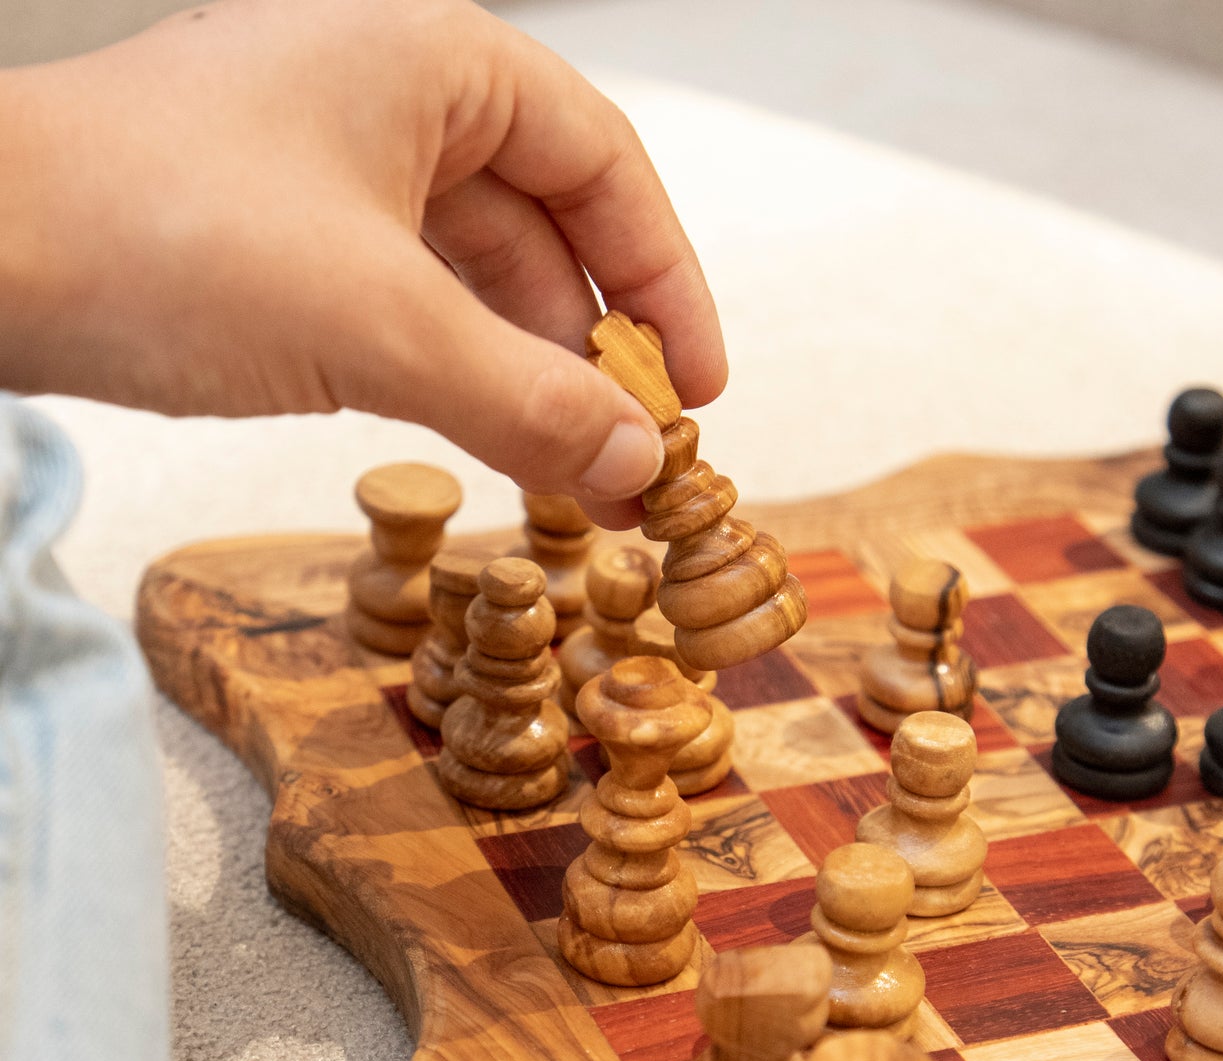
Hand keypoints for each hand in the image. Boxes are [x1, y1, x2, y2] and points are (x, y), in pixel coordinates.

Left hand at [0, 0, 724, 518]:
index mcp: (433, 61)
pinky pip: (415, 312)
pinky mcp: (291, 247)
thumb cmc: (158, 232)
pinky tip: (488, 443)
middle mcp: (392, 102)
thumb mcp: (380, 323)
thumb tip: (644, 468)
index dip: (667, 279)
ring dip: (531, 379)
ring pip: (480, 282)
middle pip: (548, 231)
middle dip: (598, 352)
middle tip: (635, 459)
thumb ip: (528, 400)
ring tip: (570, 475)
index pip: (603, 164)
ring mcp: (336, 176)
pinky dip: (461, 380)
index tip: (700, 387)